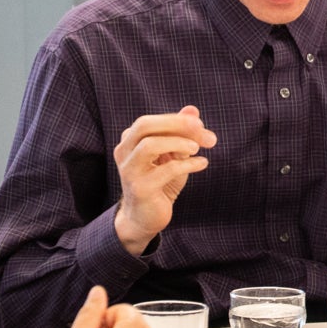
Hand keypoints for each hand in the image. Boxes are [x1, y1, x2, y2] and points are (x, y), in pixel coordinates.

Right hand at [112, 107, 215, 255]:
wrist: (145, 218)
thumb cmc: (161, 182)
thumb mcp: (173, 155)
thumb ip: (181, 132)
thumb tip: (192, 109)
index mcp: (130, 141)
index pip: (152, 121)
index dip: (178, 120)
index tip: (201, 125)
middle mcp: (124, 152)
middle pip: (144, 125)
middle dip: (175, 123)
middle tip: (200, 128)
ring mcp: (129, 171)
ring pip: (149, 145)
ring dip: (178, 143)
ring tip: (196, 149)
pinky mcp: (140, 189)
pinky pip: (165, 170)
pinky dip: (188, 164)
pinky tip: (202, 164)